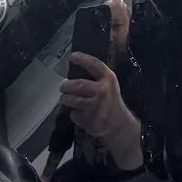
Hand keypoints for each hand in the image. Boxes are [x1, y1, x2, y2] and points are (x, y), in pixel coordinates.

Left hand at [60, 52, 142, 169]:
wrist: (118, 124)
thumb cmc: (110, 101)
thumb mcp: (108, 85)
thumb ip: (96, 77)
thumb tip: (73, 68)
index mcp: (108, 79)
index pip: (94, 64)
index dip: (82, 59)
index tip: (72, 56)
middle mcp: (103, 91)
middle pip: (77, 84)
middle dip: (65, 86)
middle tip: (63, 87)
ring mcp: (96, 106)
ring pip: (72, 100)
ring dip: (65, 99)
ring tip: (65, 98)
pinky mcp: (90, 120)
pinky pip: (74, 114)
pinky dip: (73, 113)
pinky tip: (80, 113)